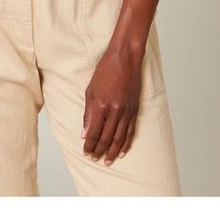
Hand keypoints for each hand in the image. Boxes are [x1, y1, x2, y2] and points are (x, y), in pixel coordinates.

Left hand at [81, 44, 143, 164]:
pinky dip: (125, 144)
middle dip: (98, 150)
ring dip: (112, 152)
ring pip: (118, 138)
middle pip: (105, 137)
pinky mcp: (135, 110)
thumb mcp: (90, 90)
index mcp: (100, 105)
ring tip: (107, 161)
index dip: (89, 144)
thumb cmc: (105, 71)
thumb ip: (88, 113)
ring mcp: (126, 111)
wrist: (125, 59)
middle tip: (93, 159)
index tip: (85, 152)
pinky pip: (130, 132)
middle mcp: (114, 111)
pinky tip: (121, 152)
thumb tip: (84, 132)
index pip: (93, 132)